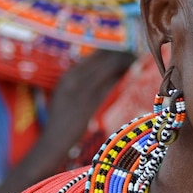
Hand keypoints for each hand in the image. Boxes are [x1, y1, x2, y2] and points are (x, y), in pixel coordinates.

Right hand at [23, 49, 134, 178]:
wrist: (53, 141)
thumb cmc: (63, 121)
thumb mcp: (68, 96)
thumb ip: (82, 83)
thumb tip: (105, 74)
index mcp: (69, 74)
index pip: (97, 53)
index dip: (115, 51)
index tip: (127, 54)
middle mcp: (75, 78)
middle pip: (105, 57)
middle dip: (124, 55)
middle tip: (137, 58)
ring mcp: (82, 89)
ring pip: (110, 66)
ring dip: (127, 63)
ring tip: (139, 65)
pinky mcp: (90, 102)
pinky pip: (111, 84)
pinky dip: (124, 78)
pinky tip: (134, 78)